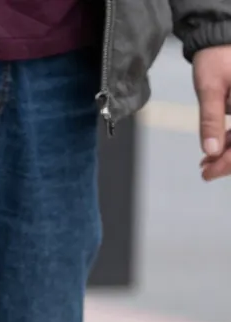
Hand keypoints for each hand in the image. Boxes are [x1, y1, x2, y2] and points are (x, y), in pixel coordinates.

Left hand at [196, 45, 230, 180]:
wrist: (221, 38)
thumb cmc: (216, 58)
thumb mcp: (209, 89)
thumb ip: (210, 120)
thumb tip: (211, 151)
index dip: (229, 162)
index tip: (208, 173)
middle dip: (229, 160)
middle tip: (205, 171)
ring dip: (230, 152)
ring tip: (206, 163)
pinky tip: (214, 150)